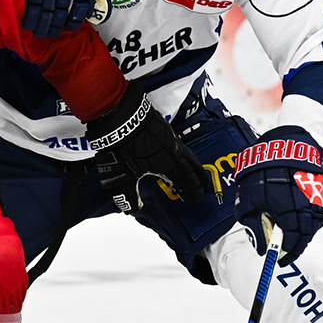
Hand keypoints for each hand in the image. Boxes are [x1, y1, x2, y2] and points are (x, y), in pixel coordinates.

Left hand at [85, 82, 207, 213]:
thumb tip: (132, 209)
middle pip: (192, 166)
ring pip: (186, 153)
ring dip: (191, 164)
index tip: (196, 198)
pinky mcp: (162, 127)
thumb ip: (127, 195)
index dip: (191, 190)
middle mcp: (173, 150)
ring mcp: (169, 136)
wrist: (119, 114)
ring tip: (193, 170)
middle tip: (203, 185)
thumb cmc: (122, 146)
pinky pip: (178, 144)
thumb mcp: (121, 177)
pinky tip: (176, 153)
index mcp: (168, 164)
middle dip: (198, 177)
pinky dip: (182, 152)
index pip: (186, 181)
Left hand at [231, 125, 322, 264]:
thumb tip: (260, 247)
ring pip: (312, 227)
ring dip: (302, 236)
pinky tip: (297, 223)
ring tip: (290, 240)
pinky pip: (316, 215)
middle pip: (304, 237)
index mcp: (288, 210)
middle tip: (286, 255)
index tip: (280, 261)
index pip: (291, 240)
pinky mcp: (321, 195)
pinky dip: (308, 223)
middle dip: (295, 248)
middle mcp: (305, 208)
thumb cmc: (262, 171)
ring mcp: (316, 201)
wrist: (287, 145)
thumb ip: (252, 224)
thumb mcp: (248, 198)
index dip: (286, 253)